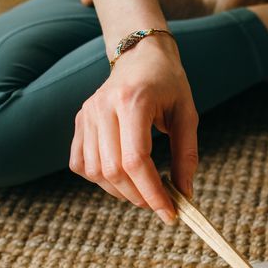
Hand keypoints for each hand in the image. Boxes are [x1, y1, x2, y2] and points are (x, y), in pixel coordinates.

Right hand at [69, 36, 197, 223]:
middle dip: (138, 196)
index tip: (169, 212)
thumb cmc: (168, 83)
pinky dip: (99, 179)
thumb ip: (187, 155)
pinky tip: (120, 177)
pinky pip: (80, 163)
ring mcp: (87, 114)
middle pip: (113, 170)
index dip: (152, 192)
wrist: (140, 55)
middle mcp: (103, 107)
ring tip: (143, 191)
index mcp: (133, 101)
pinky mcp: (80, 121)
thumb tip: (184, 194)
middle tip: (159, 204)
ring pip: (95, 171)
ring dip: (120, 192)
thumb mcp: (187, 114)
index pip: (136, 159)